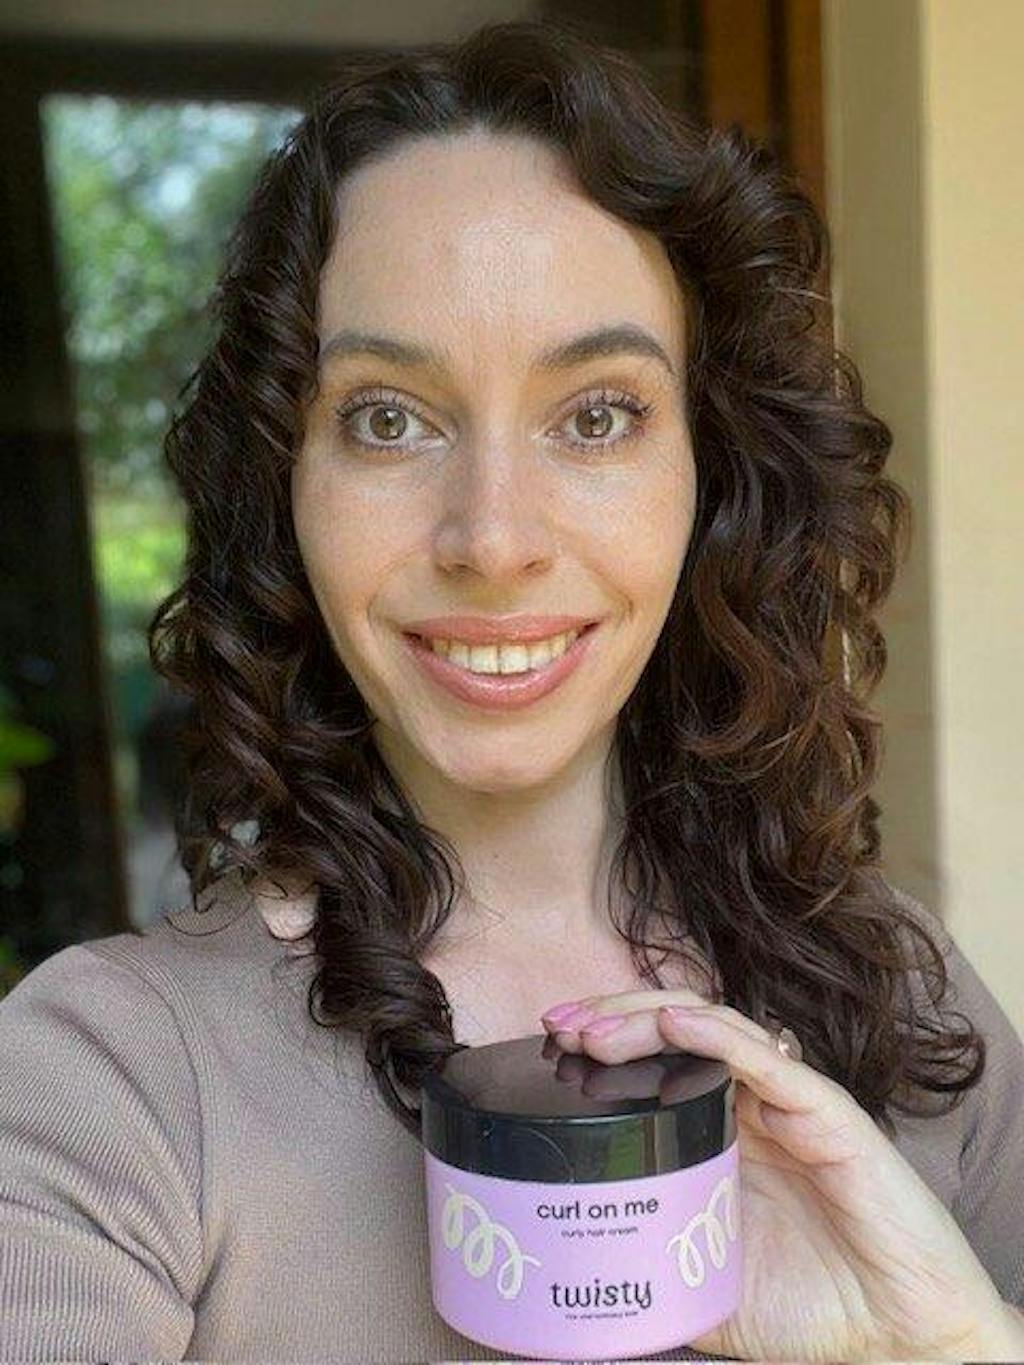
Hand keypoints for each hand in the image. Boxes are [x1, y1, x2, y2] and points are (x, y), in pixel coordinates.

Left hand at [540, 989, 1004, 1362]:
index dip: (602, 1040)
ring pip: (713, 1027)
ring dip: (648, 1019)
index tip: (548, 1043)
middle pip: (674, 1027)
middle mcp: (750, 1103)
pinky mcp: (828, 1115)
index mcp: (720, 1130)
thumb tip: (574, 1267)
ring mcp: (788, 1102)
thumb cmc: (809, 1308)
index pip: (654, 1058)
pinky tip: (676, 1026)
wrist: (896, 1340)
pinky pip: (769, 1062)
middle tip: (557, 1023)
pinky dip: (718, 1036)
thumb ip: (651, 1260)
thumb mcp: (700, 1283)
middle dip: (611, 1015)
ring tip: (594, 1030)